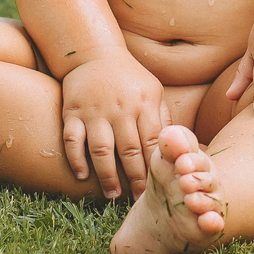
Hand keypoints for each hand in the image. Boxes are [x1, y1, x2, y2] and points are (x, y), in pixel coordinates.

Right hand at [60, 50, 165, 199]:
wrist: (95, 54)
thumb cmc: (130, 77)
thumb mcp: (153, 91)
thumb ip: (163, 119)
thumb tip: (180, 146)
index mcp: (144, 103)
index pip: (152, 141)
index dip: (155, 167)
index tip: (160, 187)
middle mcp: (120, 108)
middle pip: (128, 149)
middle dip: (134, 178)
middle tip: (137, 200)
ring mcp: (95, 111)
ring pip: (101, 149)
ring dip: (106, 175)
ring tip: (112, 194)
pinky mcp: (73, 111)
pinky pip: (73, 139)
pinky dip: (76, 159)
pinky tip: (82, 176)